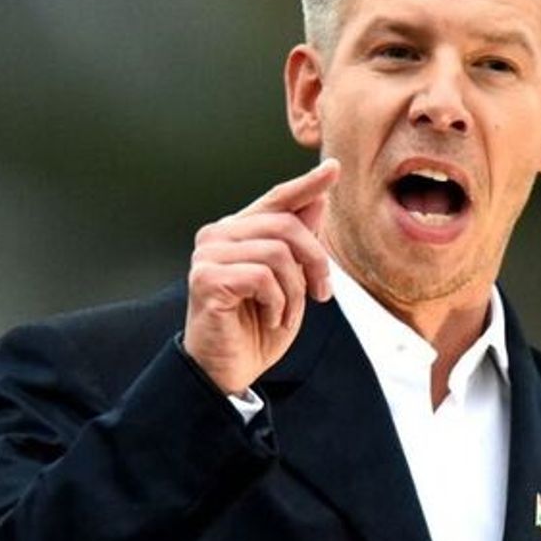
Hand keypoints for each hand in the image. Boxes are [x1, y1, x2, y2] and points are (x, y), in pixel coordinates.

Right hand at [183, 159, 339, 394]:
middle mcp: (218, 235)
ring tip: (286, 314)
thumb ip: (299, 242)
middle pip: (286, 226)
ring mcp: (208, 255)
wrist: (227, 371)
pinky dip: (277, 303)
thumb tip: (318, 199)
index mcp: (238, 231)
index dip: (306, 185)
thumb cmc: (256, 328)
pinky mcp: (206, 278)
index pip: (276, 199)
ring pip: (278, 252)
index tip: (334, 169)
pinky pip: (262, 277)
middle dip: (315, 261)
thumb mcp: (291, 283)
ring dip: (295, 291)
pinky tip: (269, 318)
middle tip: (321, 294)